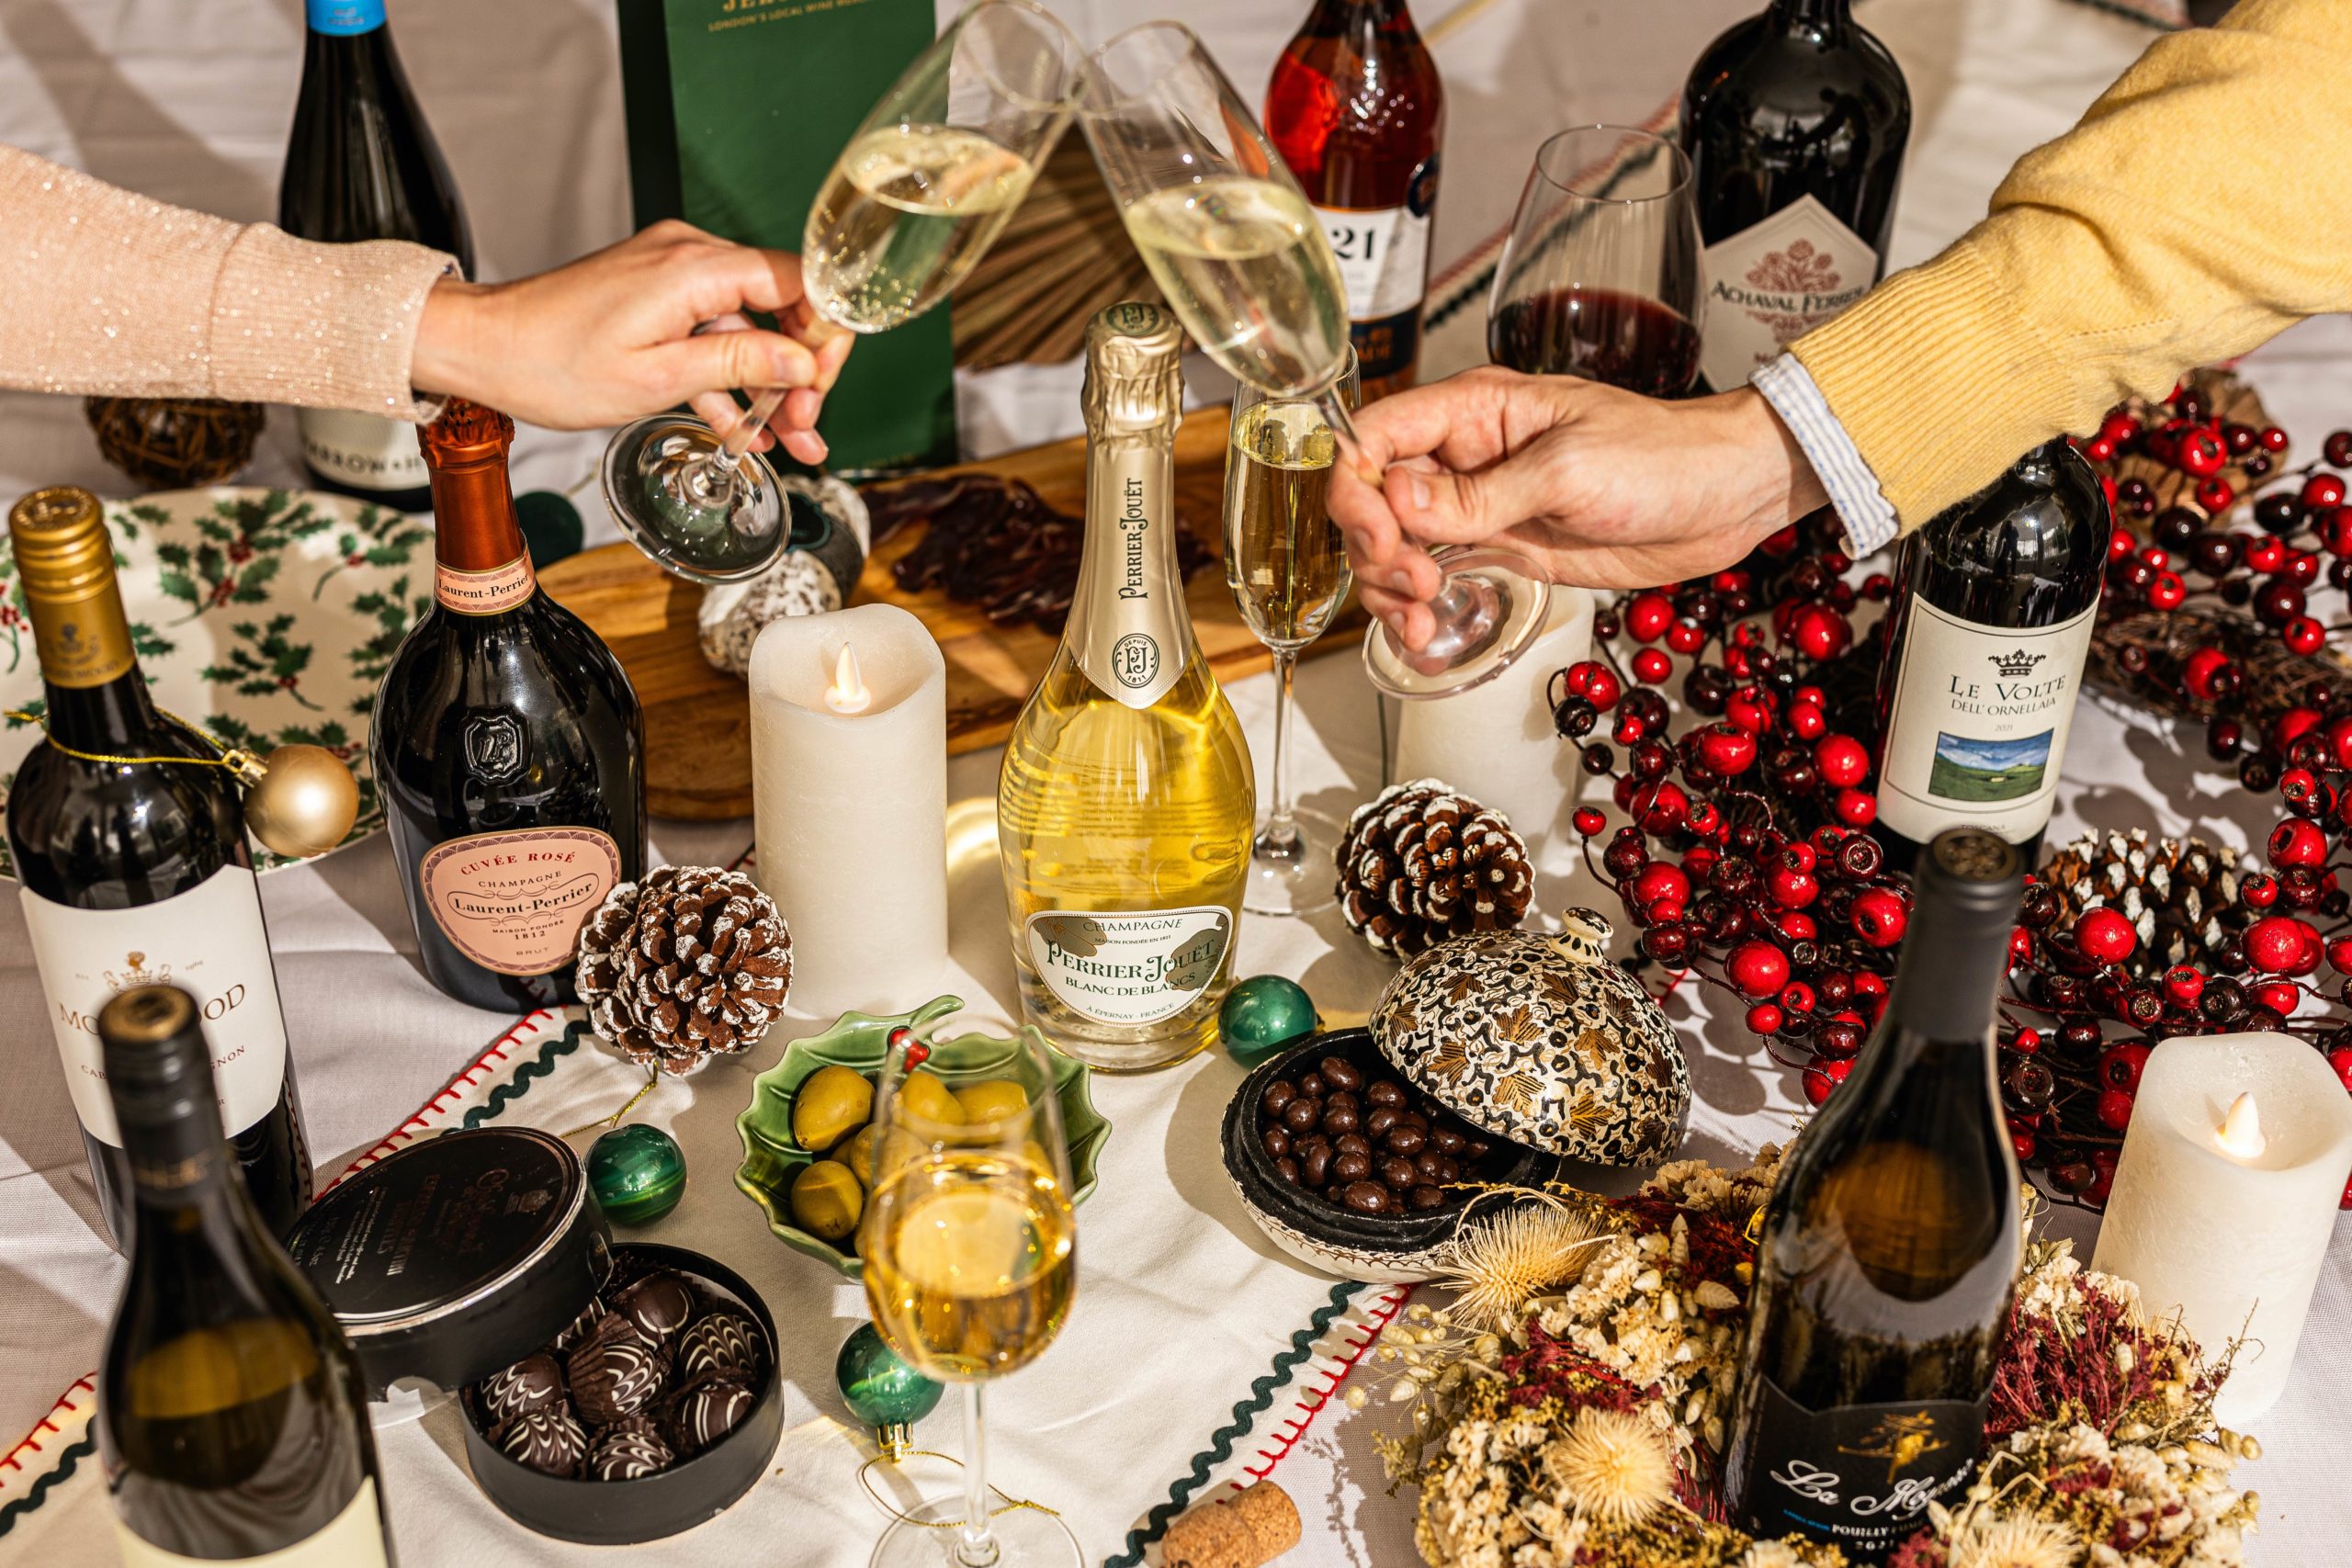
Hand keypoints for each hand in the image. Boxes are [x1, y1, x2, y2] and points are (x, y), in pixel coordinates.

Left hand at [409, 219, 852, 466]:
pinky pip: (713, 337)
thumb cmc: (553, 363)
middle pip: (780, 307)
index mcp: (693, 268)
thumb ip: (739, 366)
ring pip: (750, 331)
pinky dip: (732, 381)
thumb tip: (803, 363)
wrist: (485, 350)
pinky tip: (751, 429)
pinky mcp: (659, 300)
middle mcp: (689, 259)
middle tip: (805, 426)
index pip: (797, 280)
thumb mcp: (658, 378)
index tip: (822, 384)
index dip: (824, 333)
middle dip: (800, 372)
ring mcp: (674, 279)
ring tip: (793, 442)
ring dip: (772, 387)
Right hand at [1327, 369, 1827, 649]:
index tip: (1382, 537)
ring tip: (1421, 619)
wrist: (1721, 497)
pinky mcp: (1498, 548)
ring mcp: (1476, 506)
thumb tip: (1397, 498)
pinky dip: (1415, 609)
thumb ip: (1478, 493)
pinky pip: (1432, 577)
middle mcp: (1462, 457)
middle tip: (1416, 584)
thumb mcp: (1568, 470)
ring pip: (1392, 545)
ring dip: (1388, 587)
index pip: (1375, 434)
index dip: (1358, 486)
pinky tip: (1424, 632)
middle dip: (1375, 549)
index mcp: (1473, 411)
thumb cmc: (1661, 458)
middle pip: (1371, 499)